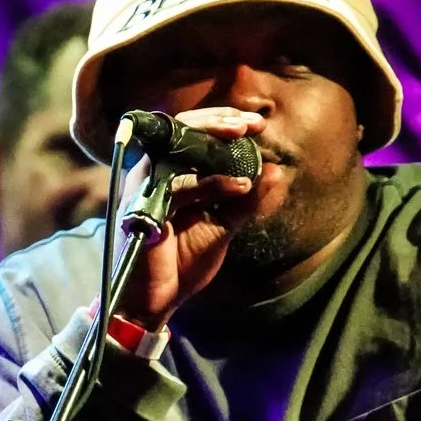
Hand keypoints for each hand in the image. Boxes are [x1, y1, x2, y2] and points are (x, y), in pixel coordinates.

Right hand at [113, 106, 262, 329]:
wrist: (158, 300)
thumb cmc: (182, 263)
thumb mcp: (223, 227)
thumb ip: (246, 202)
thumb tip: (275, 171)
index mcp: (171, 176)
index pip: (193, 136)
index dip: (223, 124)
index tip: (256, 125)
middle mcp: (154, 174)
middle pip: (181, 129)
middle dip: (217, 120)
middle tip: (250, 123)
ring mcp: (146, 187)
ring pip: (176, 146)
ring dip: (211, 136)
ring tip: (243, 135)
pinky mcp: (144, 206)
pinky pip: (182, 186)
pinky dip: (212, 183)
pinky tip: (240, 185)